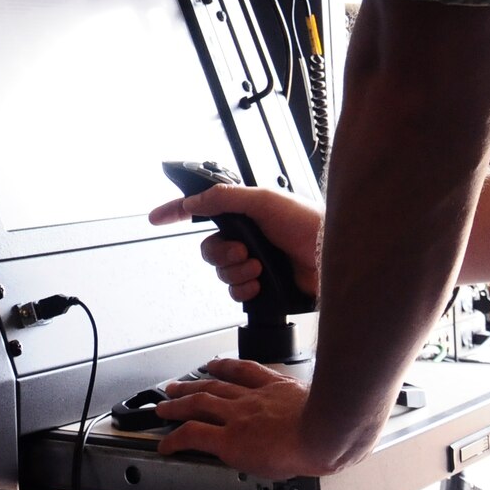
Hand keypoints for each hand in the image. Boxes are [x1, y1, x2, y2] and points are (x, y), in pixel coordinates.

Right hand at [147, 185, 319, 302]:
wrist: (332, 259)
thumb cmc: (309, 224)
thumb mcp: (264, 201)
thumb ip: (225, 197)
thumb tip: (194, 200)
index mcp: (246, 213)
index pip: (203, 209)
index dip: (177, 212)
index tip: (156, 218)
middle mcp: (249, 237)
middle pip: (209, 248)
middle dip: (222, 253)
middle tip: (244, 250)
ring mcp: (255, 261)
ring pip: (222, 272)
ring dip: (237, 271)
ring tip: (259, 267)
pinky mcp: (263, 285)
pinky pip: (236, 292)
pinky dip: (245, 288)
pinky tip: (261, 283)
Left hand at [153, 359, 338, 477]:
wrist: (327, 432)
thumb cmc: (336, 425)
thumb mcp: (330, 406)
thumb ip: (325, 408)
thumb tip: (343, 424)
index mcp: (278, 389)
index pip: (247, 372)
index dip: (227, 367)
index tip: (216, 364)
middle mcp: (254, 398)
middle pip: (216, 384)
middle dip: (194, 383)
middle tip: (178, 385)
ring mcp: (239, 416)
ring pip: (199, 403)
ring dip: (178, 404)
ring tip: (164, 406)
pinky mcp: (229, 438)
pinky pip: (193, 435)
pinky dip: (175, 437)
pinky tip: (165, 442)